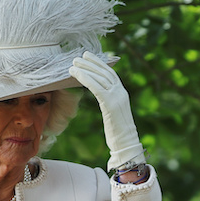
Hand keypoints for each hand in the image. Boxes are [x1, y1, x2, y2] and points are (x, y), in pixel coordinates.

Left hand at [69, 51, 144, 170]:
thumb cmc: (118, 133)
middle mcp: (120, 92)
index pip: (110, 73)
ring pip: (99, 77)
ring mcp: (117, 97)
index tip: (88, 56)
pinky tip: (76, 74)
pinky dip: (85, 78)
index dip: (99, 63)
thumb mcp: (113, 114)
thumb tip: (100, 96)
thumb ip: (108, 102)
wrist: (126, 144)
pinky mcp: (110, 104)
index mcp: (122, 93)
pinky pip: (96, 87)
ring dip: (85, 69)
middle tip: (77, 57)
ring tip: (73, 64)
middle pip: (104, 72)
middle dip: (90, 63)